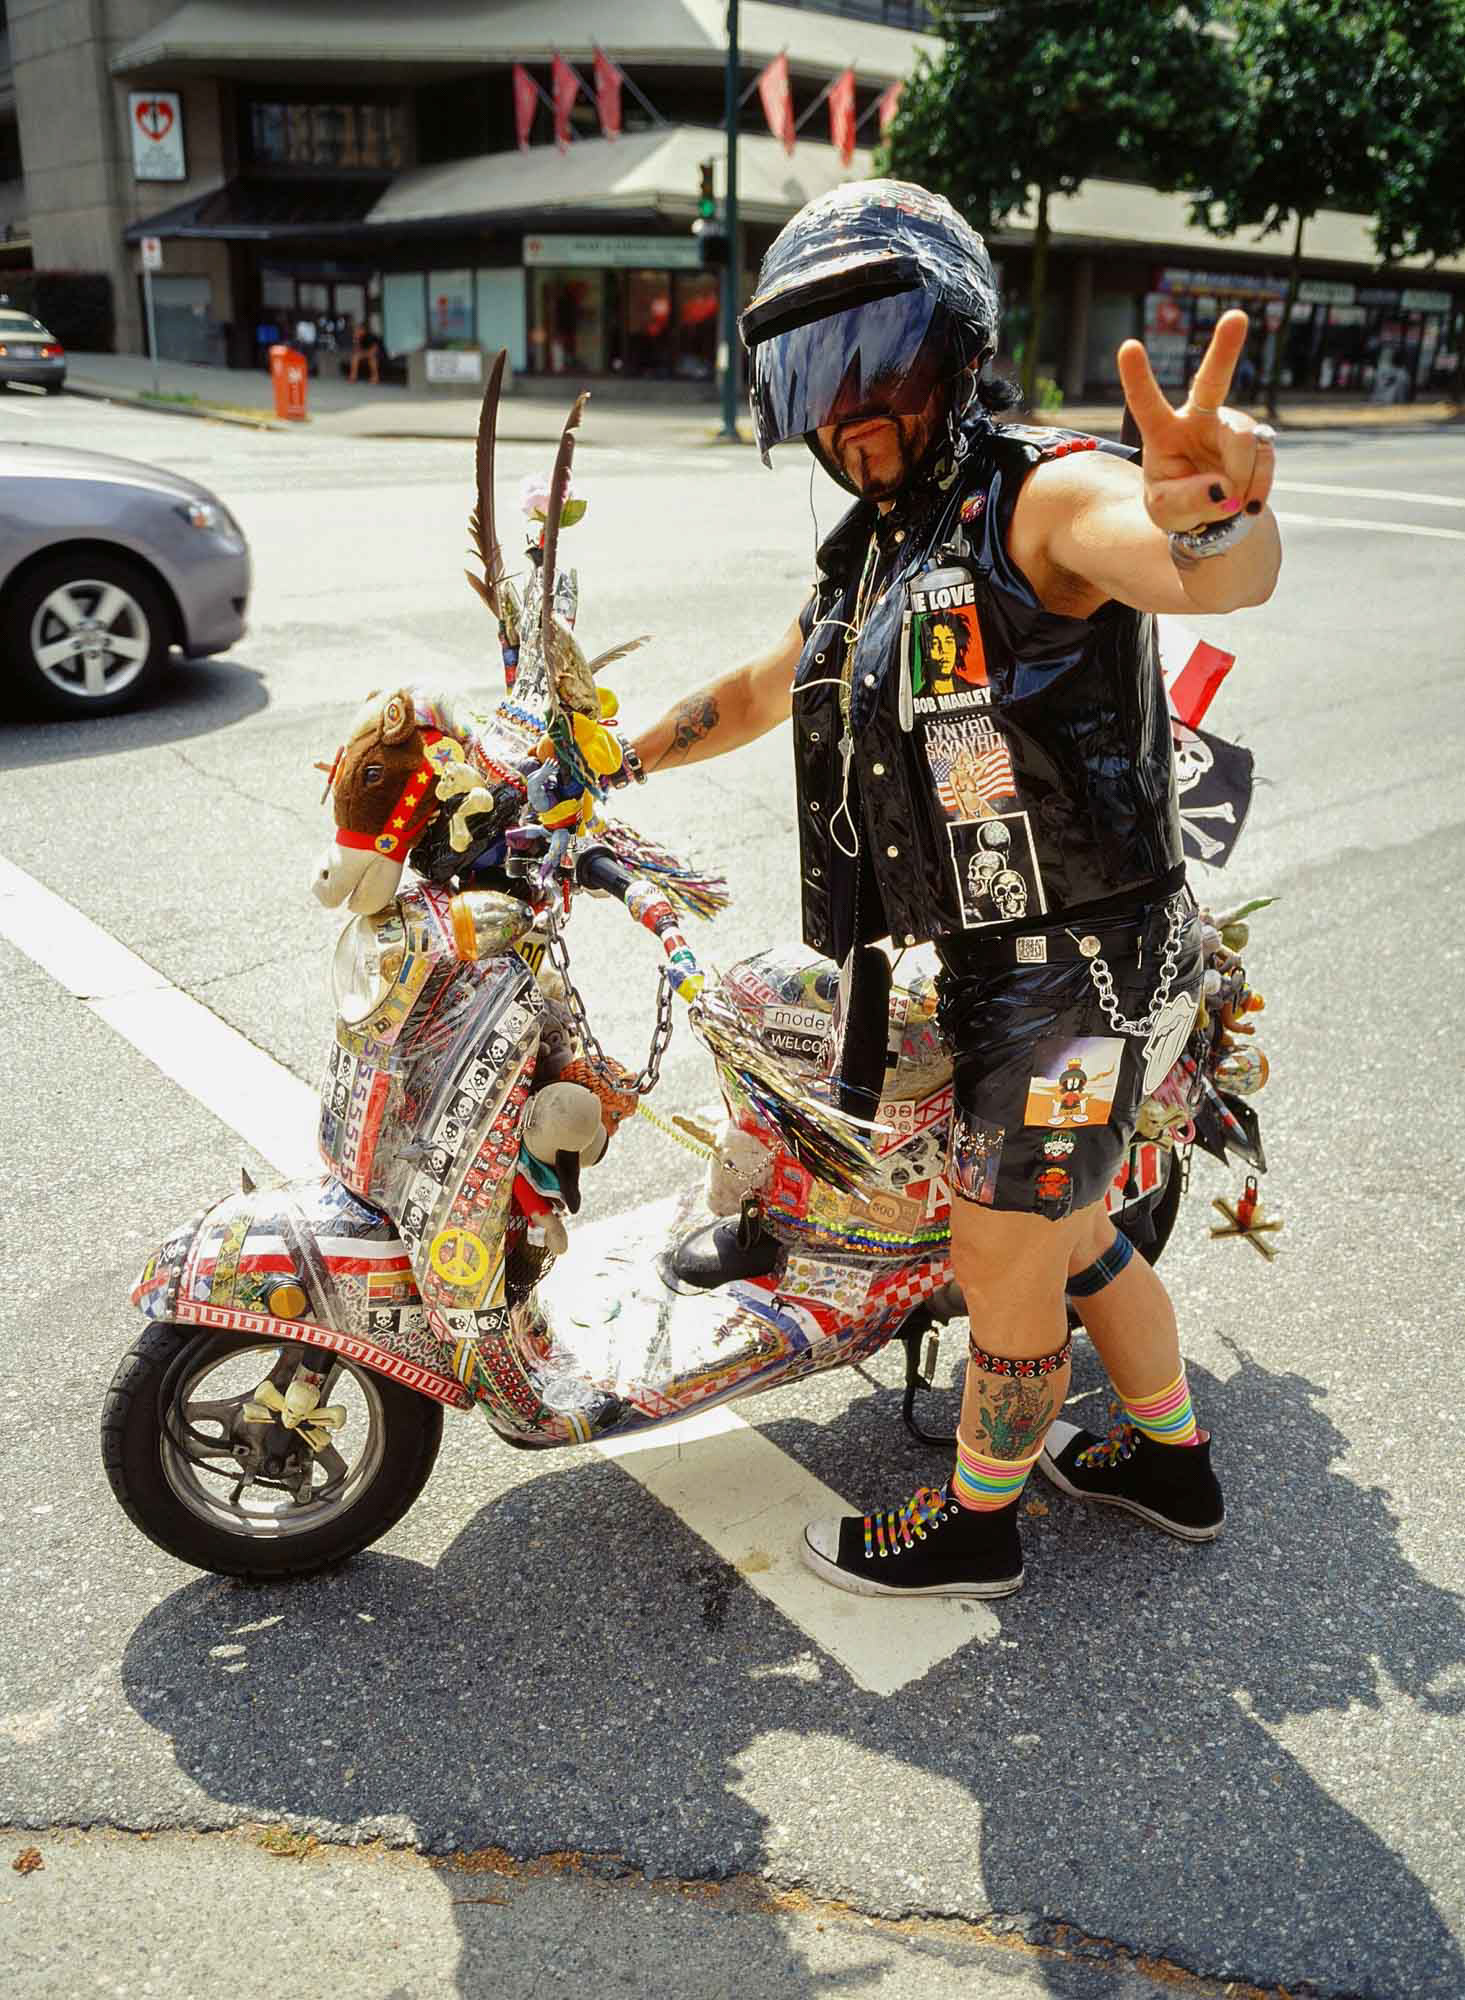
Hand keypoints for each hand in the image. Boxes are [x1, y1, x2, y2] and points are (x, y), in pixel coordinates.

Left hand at [1116, 310, 1275, 534]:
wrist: (1211, 515)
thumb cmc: (1175, 504)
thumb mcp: (1166, 511)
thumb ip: (1188, 501)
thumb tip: (1224, 490)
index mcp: (1163, 431)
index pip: (1147, 403)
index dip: (1138, 377)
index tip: (1129, 345)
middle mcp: (1199, 419)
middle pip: (1212, 380)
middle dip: (1225, 348)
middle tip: (1236, 317)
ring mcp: (1231, 426)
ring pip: (1245, 440)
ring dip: (1240, 478)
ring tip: (1229, 504)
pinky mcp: (1259, 439)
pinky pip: (1265, 458)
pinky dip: (1259, 487)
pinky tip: (1248, 504)